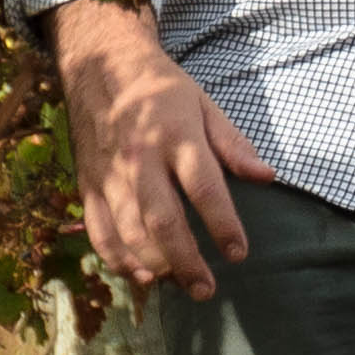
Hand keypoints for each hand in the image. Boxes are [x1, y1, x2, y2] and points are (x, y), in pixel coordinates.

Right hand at [55, 2, 259, 294]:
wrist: (100, 65)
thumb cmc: (161, 89)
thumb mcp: (204, 105)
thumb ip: (233, 145)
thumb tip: (266, 176)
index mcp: (176, 135)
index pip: (204, 187)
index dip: (223, 224)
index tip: (239, 253)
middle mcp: (140, 157)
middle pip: (163, 219)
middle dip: (186, 260)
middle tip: (207, 289)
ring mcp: (110, 173)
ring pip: (129, 230)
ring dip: (154, 264)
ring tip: (180, 285)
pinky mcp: (88, 183)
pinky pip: (99, 228)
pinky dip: (116, 257)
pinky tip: (140, 275)